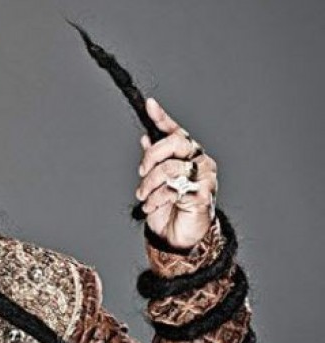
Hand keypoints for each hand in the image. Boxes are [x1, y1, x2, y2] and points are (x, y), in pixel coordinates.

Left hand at [134, 98, 217, 250]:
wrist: (179, 235)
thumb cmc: (170, 206)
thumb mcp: (156, 180)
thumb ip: (154, 159)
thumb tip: (145, 136)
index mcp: (188, 154)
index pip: (176, 131)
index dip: (163, 117)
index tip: (150, 104)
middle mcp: (199, 162)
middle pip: (176, 143)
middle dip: (152, 156)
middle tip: (141, 171)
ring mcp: (204, 178)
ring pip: (170, 168)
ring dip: (149, 185)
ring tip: (143, 196)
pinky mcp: (203, 195)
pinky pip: (173, 190)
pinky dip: (156, 199)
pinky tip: (151, 206)